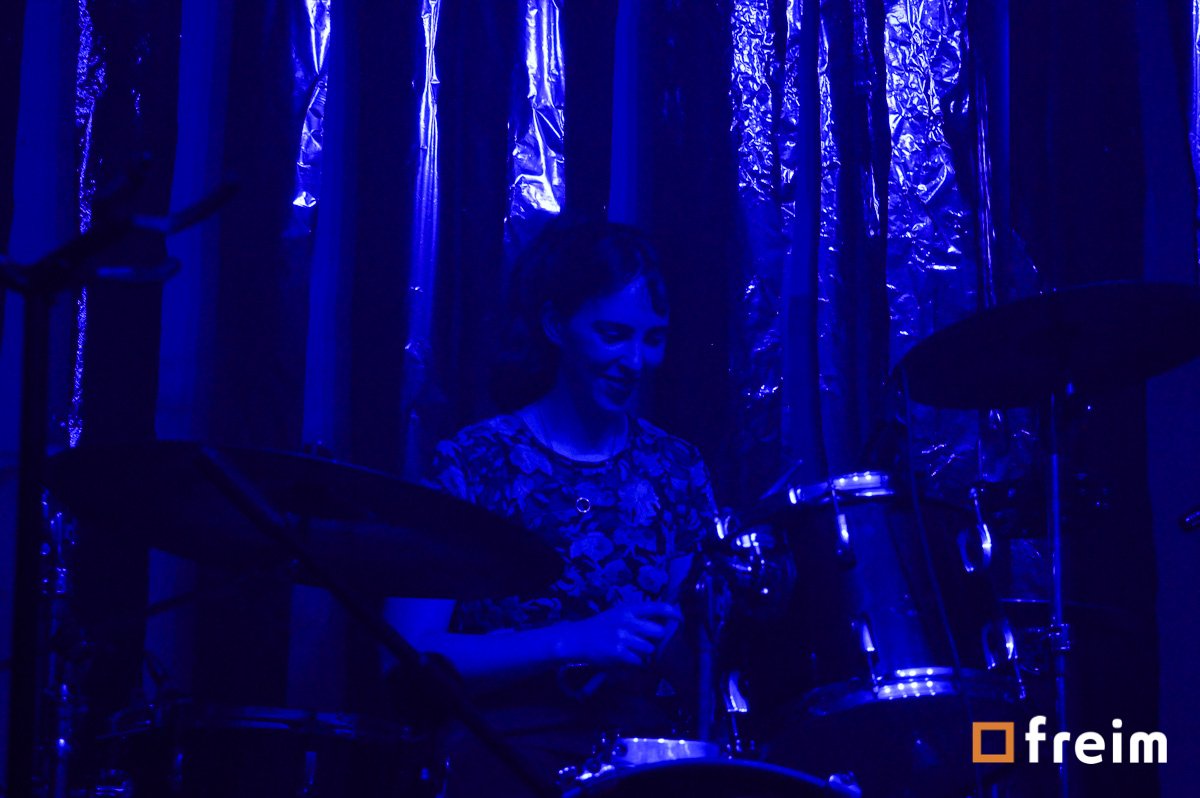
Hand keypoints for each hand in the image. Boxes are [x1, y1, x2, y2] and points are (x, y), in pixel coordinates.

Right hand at [556, 602, 682, 668]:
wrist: (577, 639)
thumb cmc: (601, 627)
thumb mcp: (617, 614)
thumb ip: (637, 616)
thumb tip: (663, 621)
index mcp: (627, 609)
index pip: (656, 607)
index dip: (672, 612)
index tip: (681, 619)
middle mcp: (627, 621)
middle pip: (658, 632)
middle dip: (656, 639)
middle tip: (646, 641)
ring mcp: (622, 638)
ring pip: (650, 649)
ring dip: (645, 653)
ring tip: (633, 651)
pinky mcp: (618, 654)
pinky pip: (639, 661)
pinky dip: (636, 663)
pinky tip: (627, 659)